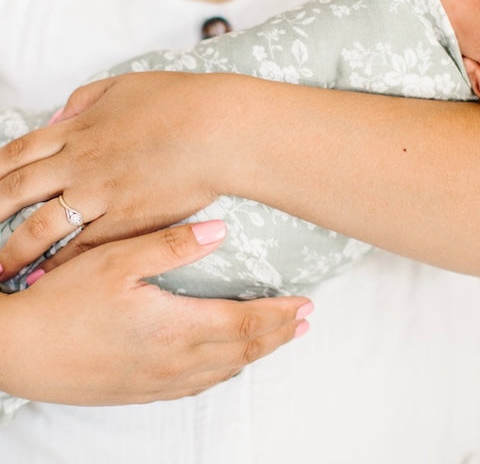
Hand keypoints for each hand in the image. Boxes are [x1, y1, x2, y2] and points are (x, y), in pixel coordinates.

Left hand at [0, 72, 241, 276]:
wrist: (218, 130)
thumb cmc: (181, 103)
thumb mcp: (127, 86)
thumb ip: (87, 99)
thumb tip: (61, 114)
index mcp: (79, 129)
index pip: (19, 152)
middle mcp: (80, 163)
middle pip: (17, 191)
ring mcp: (101, 193)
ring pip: (41, 225)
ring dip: (14, 249)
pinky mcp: (127, 219)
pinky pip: (82, 246)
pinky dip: (60, 263)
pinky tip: (46, 276)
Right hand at [0, 221, 311, 404]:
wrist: (14, 351)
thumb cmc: (61, 302)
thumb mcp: (116, 260)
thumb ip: (173, 245)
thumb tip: (220, 230)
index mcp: (176, 328)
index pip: (246, 323)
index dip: (281, 314)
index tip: (307, 304)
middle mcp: (174, 362)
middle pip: (243, 350)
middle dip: (279, 335)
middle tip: (305, 322)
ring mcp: (157, 382)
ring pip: (224, 370)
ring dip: (256, 353)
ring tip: (278, 339)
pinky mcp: (138, 392)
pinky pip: (196, 386)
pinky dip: (224, 371)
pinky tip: (226, 364)